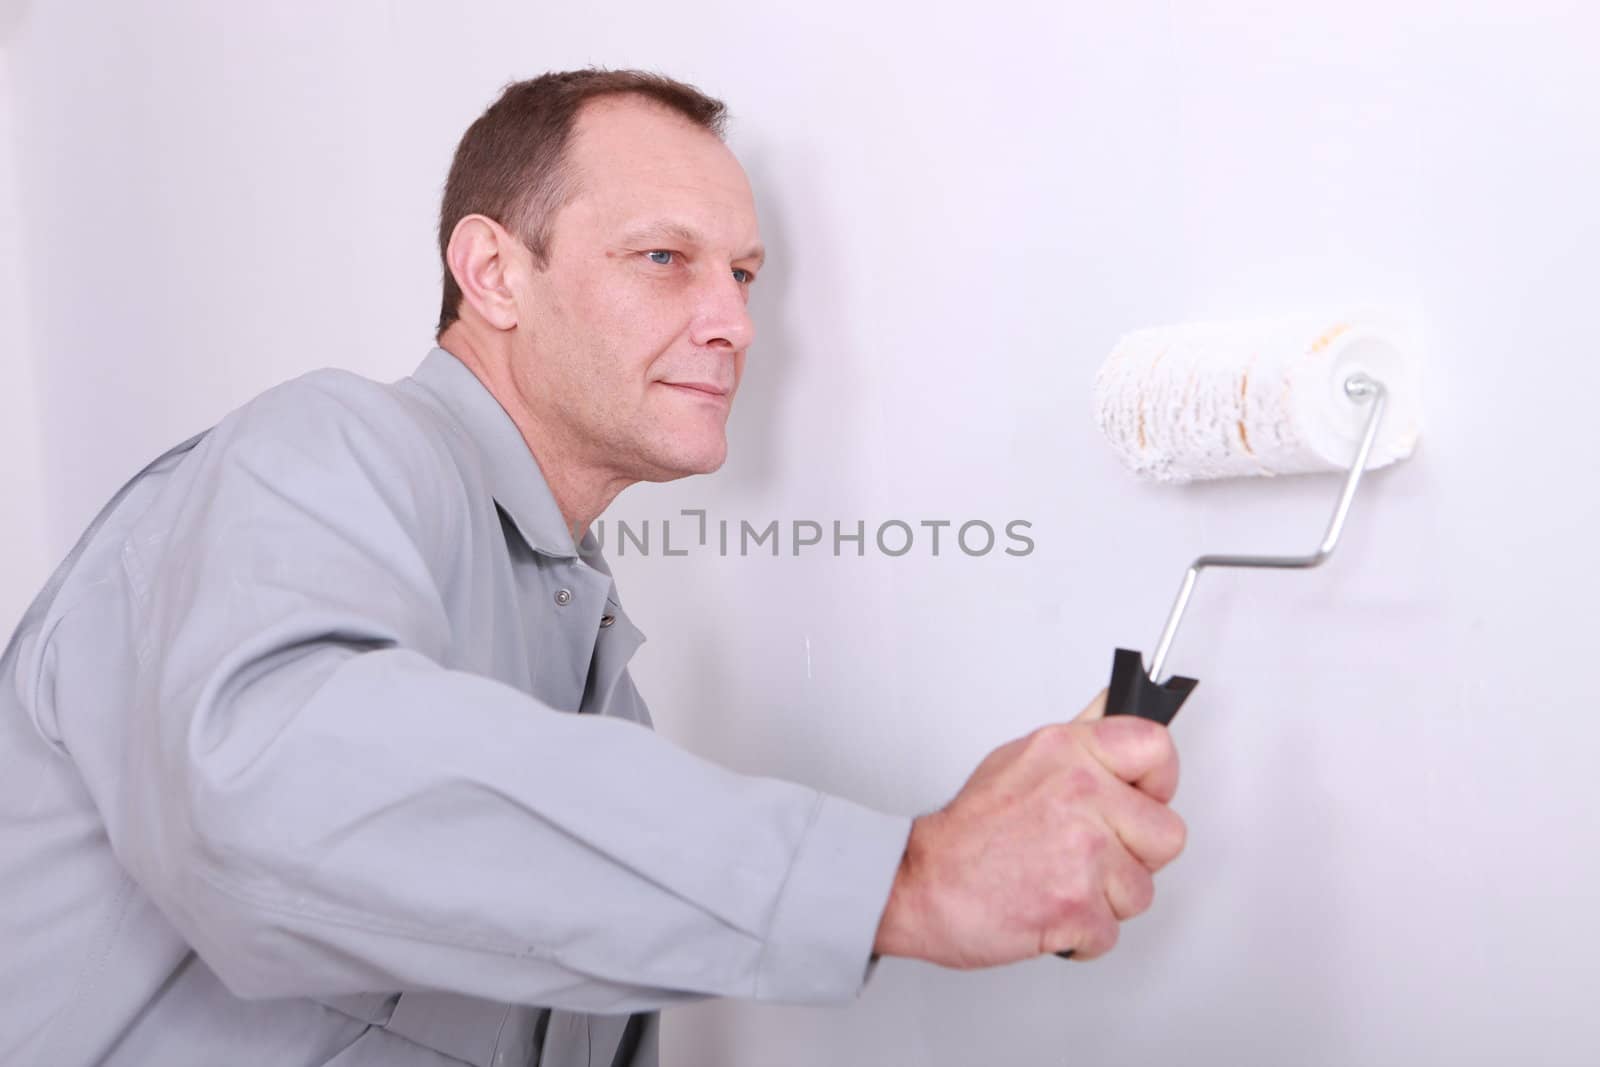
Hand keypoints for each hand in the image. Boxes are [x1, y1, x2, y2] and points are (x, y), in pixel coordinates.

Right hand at [872, 690, 1184, 965]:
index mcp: (1068, 751)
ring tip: (1059, 881)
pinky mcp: (1077, 904)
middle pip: (1166, 835)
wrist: (920, 883)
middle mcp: (1080, 792)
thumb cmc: (967, 832)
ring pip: (1142, 890)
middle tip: (1088, 854)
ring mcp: (1082, 850)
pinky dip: (1082, 934)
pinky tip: (1050, 909)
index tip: (1142, 799)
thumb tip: (1113, 705)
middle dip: (1133, 856)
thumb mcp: (1021, 759)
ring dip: (1105, 900)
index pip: (1156, 748)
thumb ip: (1078, 741)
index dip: (1158, 783)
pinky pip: (1113, 931)